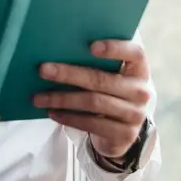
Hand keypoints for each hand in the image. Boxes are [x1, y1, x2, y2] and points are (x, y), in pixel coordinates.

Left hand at [34, 40, 150, 159]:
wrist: (122, 130)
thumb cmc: (109, 93)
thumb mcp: (110, 77)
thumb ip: (95, 64)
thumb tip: (57, 51)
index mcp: (138, 69)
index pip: (135, 53)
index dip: (115, 48)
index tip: (91, 46)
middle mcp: (140, 91)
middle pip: (102, 79)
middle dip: (69, 74)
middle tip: (43, 70)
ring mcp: (134, 114)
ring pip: (93, 102)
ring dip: (62, 99)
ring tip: (39, 97)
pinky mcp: (124, 134)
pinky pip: (92, 124)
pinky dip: (69, 118)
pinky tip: (52, 113)